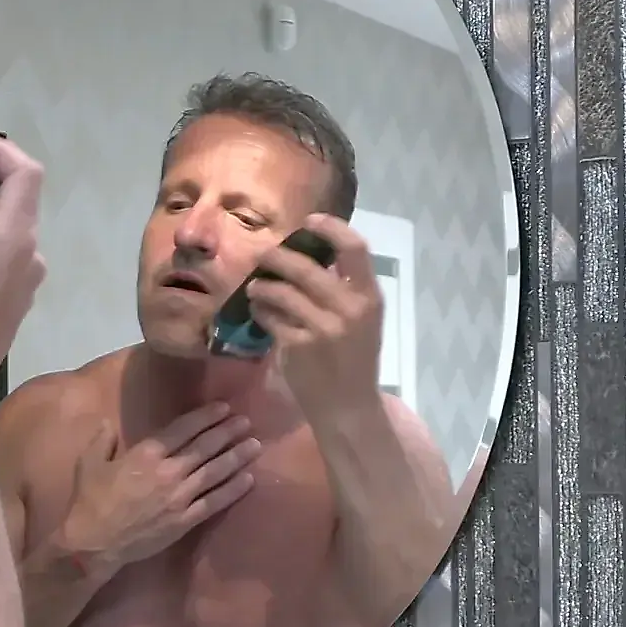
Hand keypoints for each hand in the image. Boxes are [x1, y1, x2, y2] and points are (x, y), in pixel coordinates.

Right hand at [55, 404, 261, 571]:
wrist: (94, 543)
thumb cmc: (90, 501)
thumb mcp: (89, 463)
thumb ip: (101, 440)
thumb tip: (107, 424)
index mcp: (145, 454)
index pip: (183, 429)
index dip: (205, 417)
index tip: (223, 408)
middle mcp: (168, 471)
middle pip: (205, 447)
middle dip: (227, 432)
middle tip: (245, 421)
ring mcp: (179, 497)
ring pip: (215, 472)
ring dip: (237, 456)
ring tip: (254, 444)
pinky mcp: (185, 520)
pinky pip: (215, 502)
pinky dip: (233, 489)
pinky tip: (249, 479)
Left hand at [246, 214, 383, 414]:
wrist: (348, 405)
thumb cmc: (354, 359)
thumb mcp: (363, 320)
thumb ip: (345, 288)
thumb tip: (312, 253)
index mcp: (370, 297)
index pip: (354, 247)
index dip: (330, 228)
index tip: (308, 221)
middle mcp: (350, 309)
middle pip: (306, 266)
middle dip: (277, 256)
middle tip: (264, 254)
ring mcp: (323, 328)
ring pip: (281, 291)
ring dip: (262, 285)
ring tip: (255, 286)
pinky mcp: (299, 346)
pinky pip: (270, 317)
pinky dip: (260, 311)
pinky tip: (258, 311)